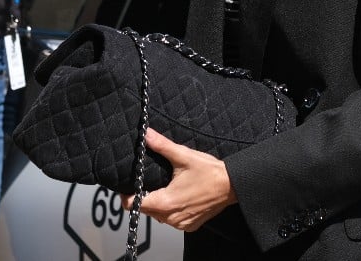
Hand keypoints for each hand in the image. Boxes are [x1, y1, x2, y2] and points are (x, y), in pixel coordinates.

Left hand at [121, 128, 235, 231]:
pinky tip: (179, 196)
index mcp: (166, 202)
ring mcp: (181, 223)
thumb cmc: (210, 172)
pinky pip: (172, 220)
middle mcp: (172, 217)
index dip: (128, 194)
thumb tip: (146, 135)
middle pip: (146, 210)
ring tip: (167, 187)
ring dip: (159, 203)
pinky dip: (172, 210)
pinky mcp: (190, 225)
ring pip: (159, 216)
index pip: (134, 205)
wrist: (232, 185)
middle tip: (151, 181)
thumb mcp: (184, 156)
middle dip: (145, 196)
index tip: (130, 185)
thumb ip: (162, 146)